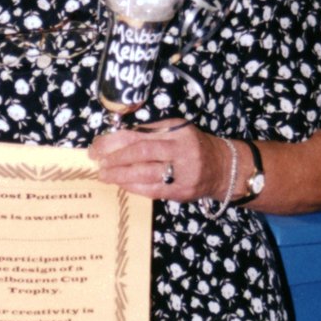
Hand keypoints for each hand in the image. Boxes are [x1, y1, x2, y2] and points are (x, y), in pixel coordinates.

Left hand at [90, 119, 231, 202]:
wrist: (222, 168)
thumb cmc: (191, 146)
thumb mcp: (175, 131)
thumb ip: (149, 133)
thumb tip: (114, 141)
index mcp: (177, 130)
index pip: (140, 134)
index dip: (114, 141)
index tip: (97, 146)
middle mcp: (181, 149)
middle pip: (142, 152)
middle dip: (115, 158)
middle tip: (98, 162)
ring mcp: (183, 172)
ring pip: (146, 173)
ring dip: (121, 175)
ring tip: (105, 175)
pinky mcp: (182, 191)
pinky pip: (153, 190)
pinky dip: (134, 187)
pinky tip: (122, 184)